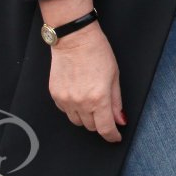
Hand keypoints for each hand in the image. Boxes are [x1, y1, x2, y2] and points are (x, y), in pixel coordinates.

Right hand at [47, 23, 126, 141]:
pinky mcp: (55, 95)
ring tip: (91, 100)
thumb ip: (116, 101)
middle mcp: (81, 102)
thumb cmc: (97, 52)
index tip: (115, 137)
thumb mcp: (114, 75)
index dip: (112, 136)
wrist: (74, 39)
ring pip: (77, 121)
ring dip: (86, 117)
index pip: (105, 128)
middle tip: (104, 110)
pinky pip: (65, 111)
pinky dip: (74, 109)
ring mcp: (66, 100)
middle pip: (91, 127)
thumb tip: (120, 120)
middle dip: (100, 123)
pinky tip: (78, 95)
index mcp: (99, 98)